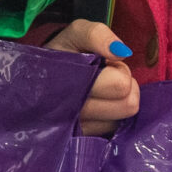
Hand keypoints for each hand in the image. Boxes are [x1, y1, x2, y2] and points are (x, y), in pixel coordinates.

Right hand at [45, 19, 138, 135]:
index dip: (119, 71)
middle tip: (107, 76)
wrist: (44, 74)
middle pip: (127, 105)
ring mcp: (78, 129)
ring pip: (122, 119)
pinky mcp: (84, 139)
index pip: (119, 84)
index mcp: (69, 83)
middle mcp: (71, 111)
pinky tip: (98, 104)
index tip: (105, 64)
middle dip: (123, 86)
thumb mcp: (76, 33)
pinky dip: (111, 115)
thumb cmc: (64, 51)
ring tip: (101, 90)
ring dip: (118, 102)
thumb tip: (122, 53)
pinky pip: (113, 130)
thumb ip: (98, 36)